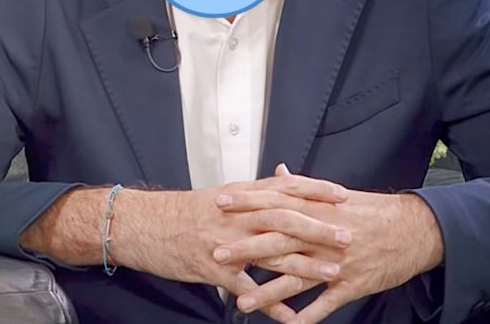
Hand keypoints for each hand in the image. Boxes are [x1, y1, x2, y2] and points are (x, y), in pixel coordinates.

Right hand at [110, 174, 351, 322]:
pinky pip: (247, 288)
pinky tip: (290, 316)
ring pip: (271, 253)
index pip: (284, 187)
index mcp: (241, 195)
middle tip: (347, 236)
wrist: (143, 225)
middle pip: (285, 218)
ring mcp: (226, 243)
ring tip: (332, 273)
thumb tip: (281, 179)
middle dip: (319, 227)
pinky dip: (270, 303)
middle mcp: (237, 216)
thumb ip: (254, 192)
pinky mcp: (213, 269)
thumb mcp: (221, 194)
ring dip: (304, 265)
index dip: (314, 189)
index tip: (342, 194)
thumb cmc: (183, 212)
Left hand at [212, 164, 443, 322]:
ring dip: (267, 291)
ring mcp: (337, 261)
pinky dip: (307, 315)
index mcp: (319, 209)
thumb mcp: (338, 195)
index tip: (220, 203)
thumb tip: (279, 173)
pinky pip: (325, 303)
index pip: (277, 203)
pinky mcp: (352, 284)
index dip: (248, 203)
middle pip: (279, 240)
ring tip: (241, 300)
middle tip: (217, 252)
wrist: (415, 229)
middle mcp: (324, 234)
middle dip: (247, 248)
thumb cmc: (374, 211)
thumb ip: (304, 188)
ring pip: (296, 278)